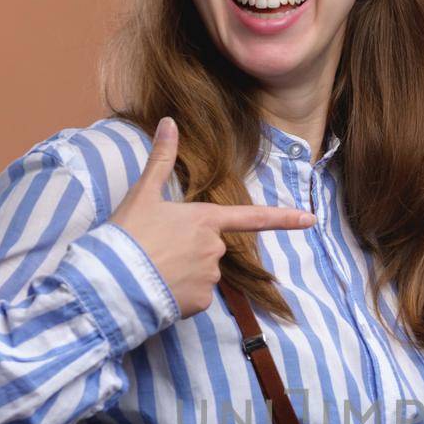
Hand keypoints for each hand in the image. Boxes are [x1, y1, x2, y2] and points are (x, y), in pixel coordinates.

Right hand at [109, 117, 316, 319]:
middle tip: (158, 248)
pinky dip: (180, 294)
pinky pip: (195, 296)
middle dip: (189, 249)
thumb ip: (161, 159)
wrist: (113, 280)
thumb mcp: (143, 194)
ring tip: (154, 269)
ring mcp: (211, 276)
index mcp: (206, 219)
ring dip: (183, 272)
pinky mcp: (201, 302)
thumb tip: (169, 121)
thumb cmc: (128, 234)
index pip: (252, 217)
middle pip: (211, 247)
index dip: (283, 218)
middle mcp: (215, 248)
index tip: (310, 220)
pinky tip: (159, 289)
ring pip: (203, 273)